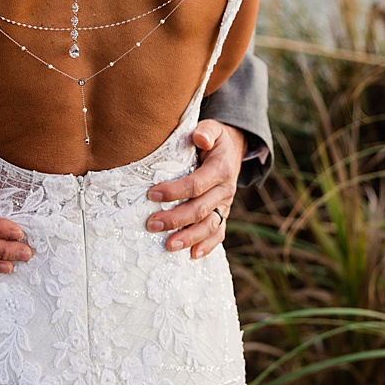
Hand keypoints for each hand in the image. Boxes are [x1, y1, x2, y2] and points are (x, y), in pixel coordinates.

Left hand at [145, 120, 242, 257]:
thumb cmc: (214, 140)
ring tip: (169, 245)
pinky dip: (208, 245)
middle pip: (201, 209)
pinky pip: (219, 232)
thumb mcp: (213, 129)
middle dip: (176, 219)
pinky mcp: (222, 213)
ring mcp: (225, 204)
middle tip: (152, 224)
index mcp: (221, 169)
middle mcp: (225, 189)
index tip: (151, 194)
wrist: (233, 150)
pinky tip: (193, 255)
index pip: (197, 184)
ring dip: (189, 237)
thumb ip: (206, 131)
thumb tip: (199, 138)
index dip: (174, 191)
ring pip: (210, 225)